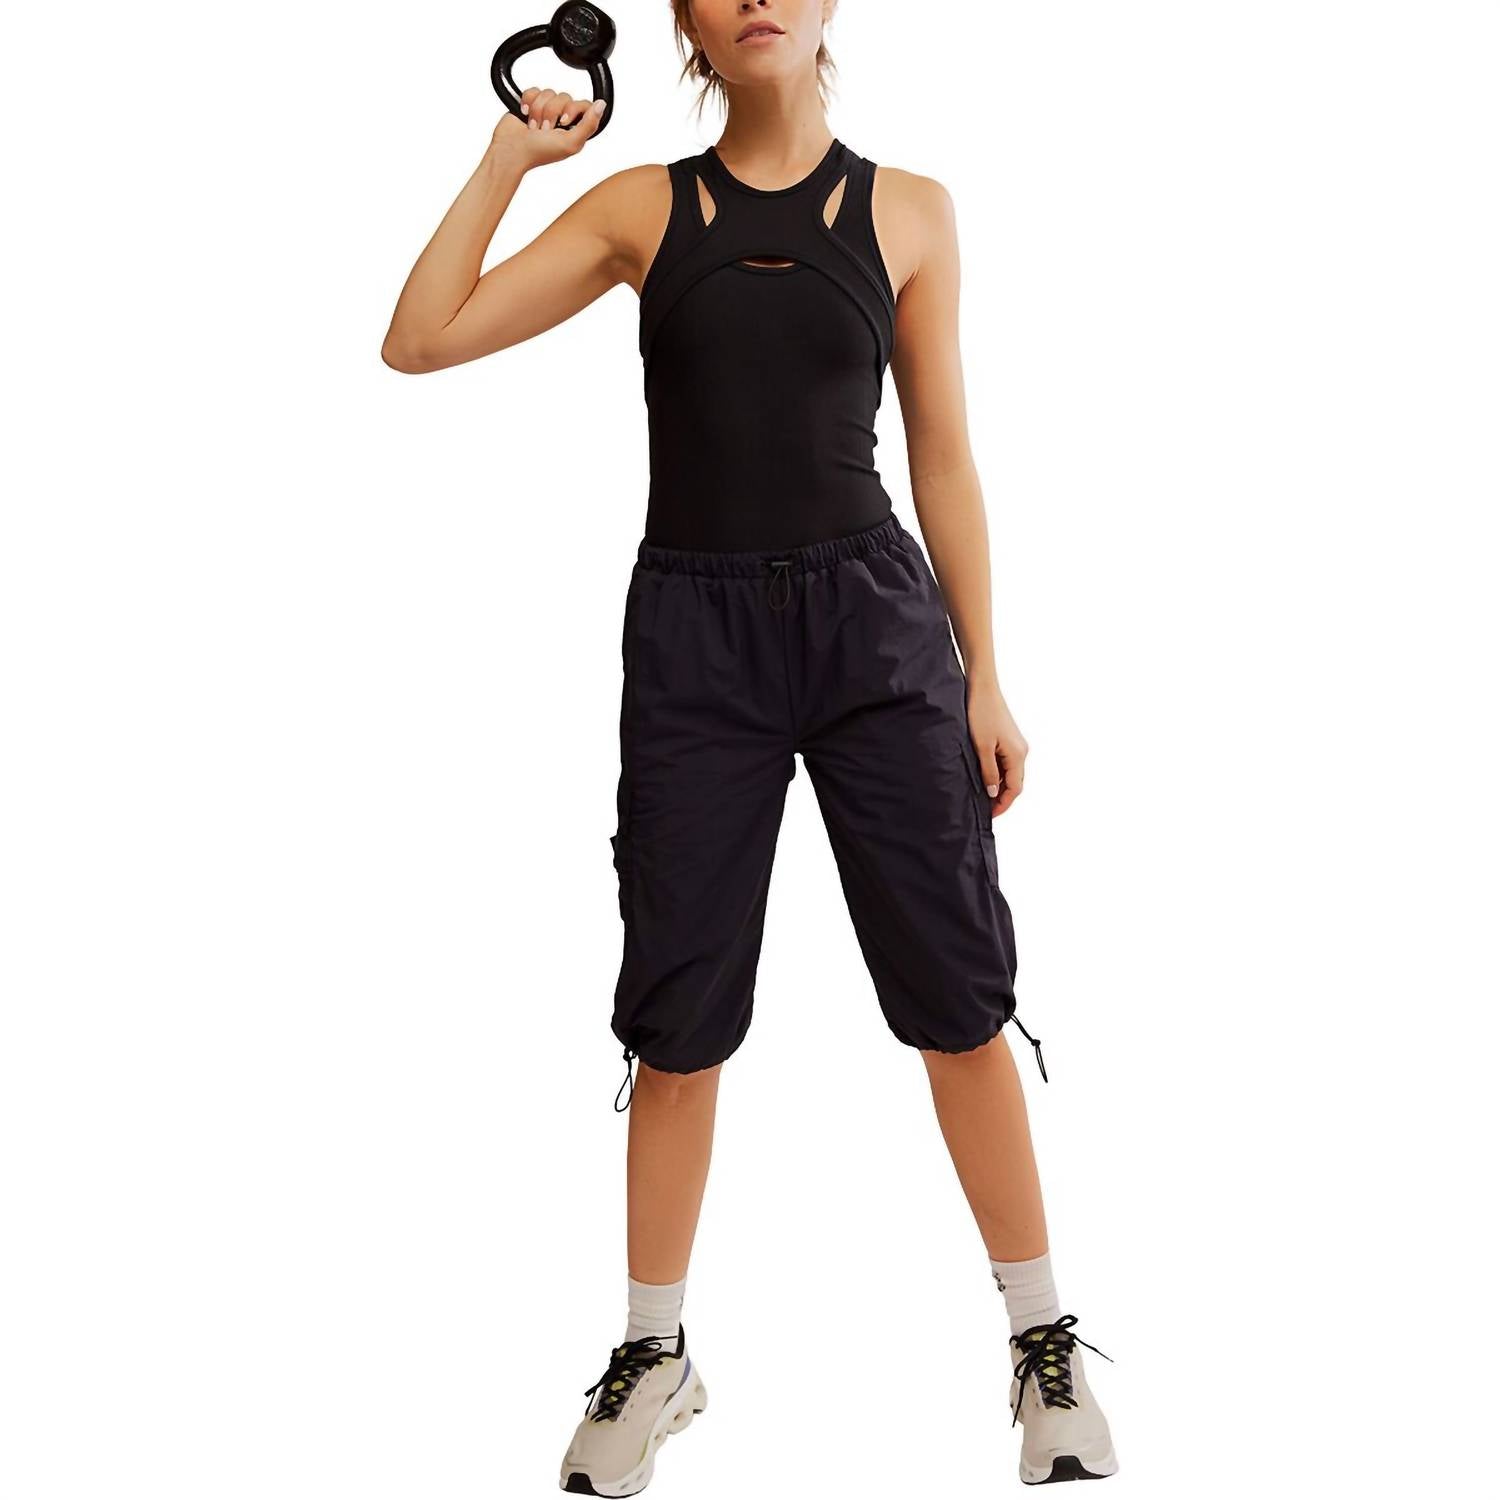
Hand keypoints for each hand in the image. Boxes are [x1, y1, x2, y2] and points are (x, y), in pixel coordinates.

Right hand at [492, 87, 606, 164]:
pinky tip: (525, 116)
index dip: (573, 109)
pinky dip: (528, 102)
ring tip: (534, 127)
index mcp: (574, 128)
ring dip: (538, 111)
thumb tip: (601, 105)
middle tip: (545, 130)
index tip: (564, 122)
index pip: (584, 105)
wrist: (511, 150)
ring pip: (548, 92)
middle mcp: (561, 118)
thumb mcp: (571, 143)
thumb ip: (589, 124)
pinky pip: (534, 90)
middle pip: (564, 97)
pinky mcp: (530, 103)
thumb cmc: (540, 152)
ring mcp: (545, 110)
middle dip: (552, 113)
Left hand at [967, 682, 1028, 816]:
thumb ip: (988, 772)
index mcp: (1017, 755)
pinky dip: (998, 773)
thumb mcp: (981, 747)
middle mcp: (1021, 751)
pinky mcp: (1008, 739)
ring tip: (982, 795)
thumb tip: (994, 793)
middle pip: (1015, 783)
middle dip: (1001, 798)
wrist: (982, 688)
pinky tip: (984, 776)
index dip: (1003, 805)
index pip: (1015, 789)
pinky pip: (1006, 762)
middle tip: (984, 809)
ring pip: (1010, 773)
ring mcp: (1016, 745)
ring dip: (999, 786)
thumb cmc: (981, 714)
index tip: (990, 815)